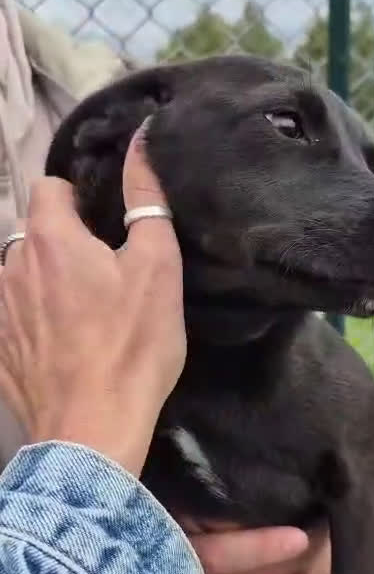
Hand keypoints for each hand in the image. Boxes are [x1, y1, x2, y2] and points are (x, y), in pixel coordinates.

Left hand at [0, 123, 184, 476]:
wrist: (94, 430)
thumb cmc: (133, 344)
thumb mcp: (158, 266)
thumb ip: (147, 199)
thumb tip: (142, 143)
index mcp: (50, 238)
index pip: (49, 186)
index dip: (78, 196)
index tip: (104, 223)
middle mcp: (12, 266)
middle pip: (32, 231)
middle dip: (62, 238)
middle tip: (102, 270)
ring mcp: (0, 311)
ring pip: (20, 273)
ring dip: (45, 278)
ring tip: (84, 310)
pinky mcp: (0, 351)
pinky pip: (14, 316)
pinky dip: (34, 318)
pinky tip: (64, 344)